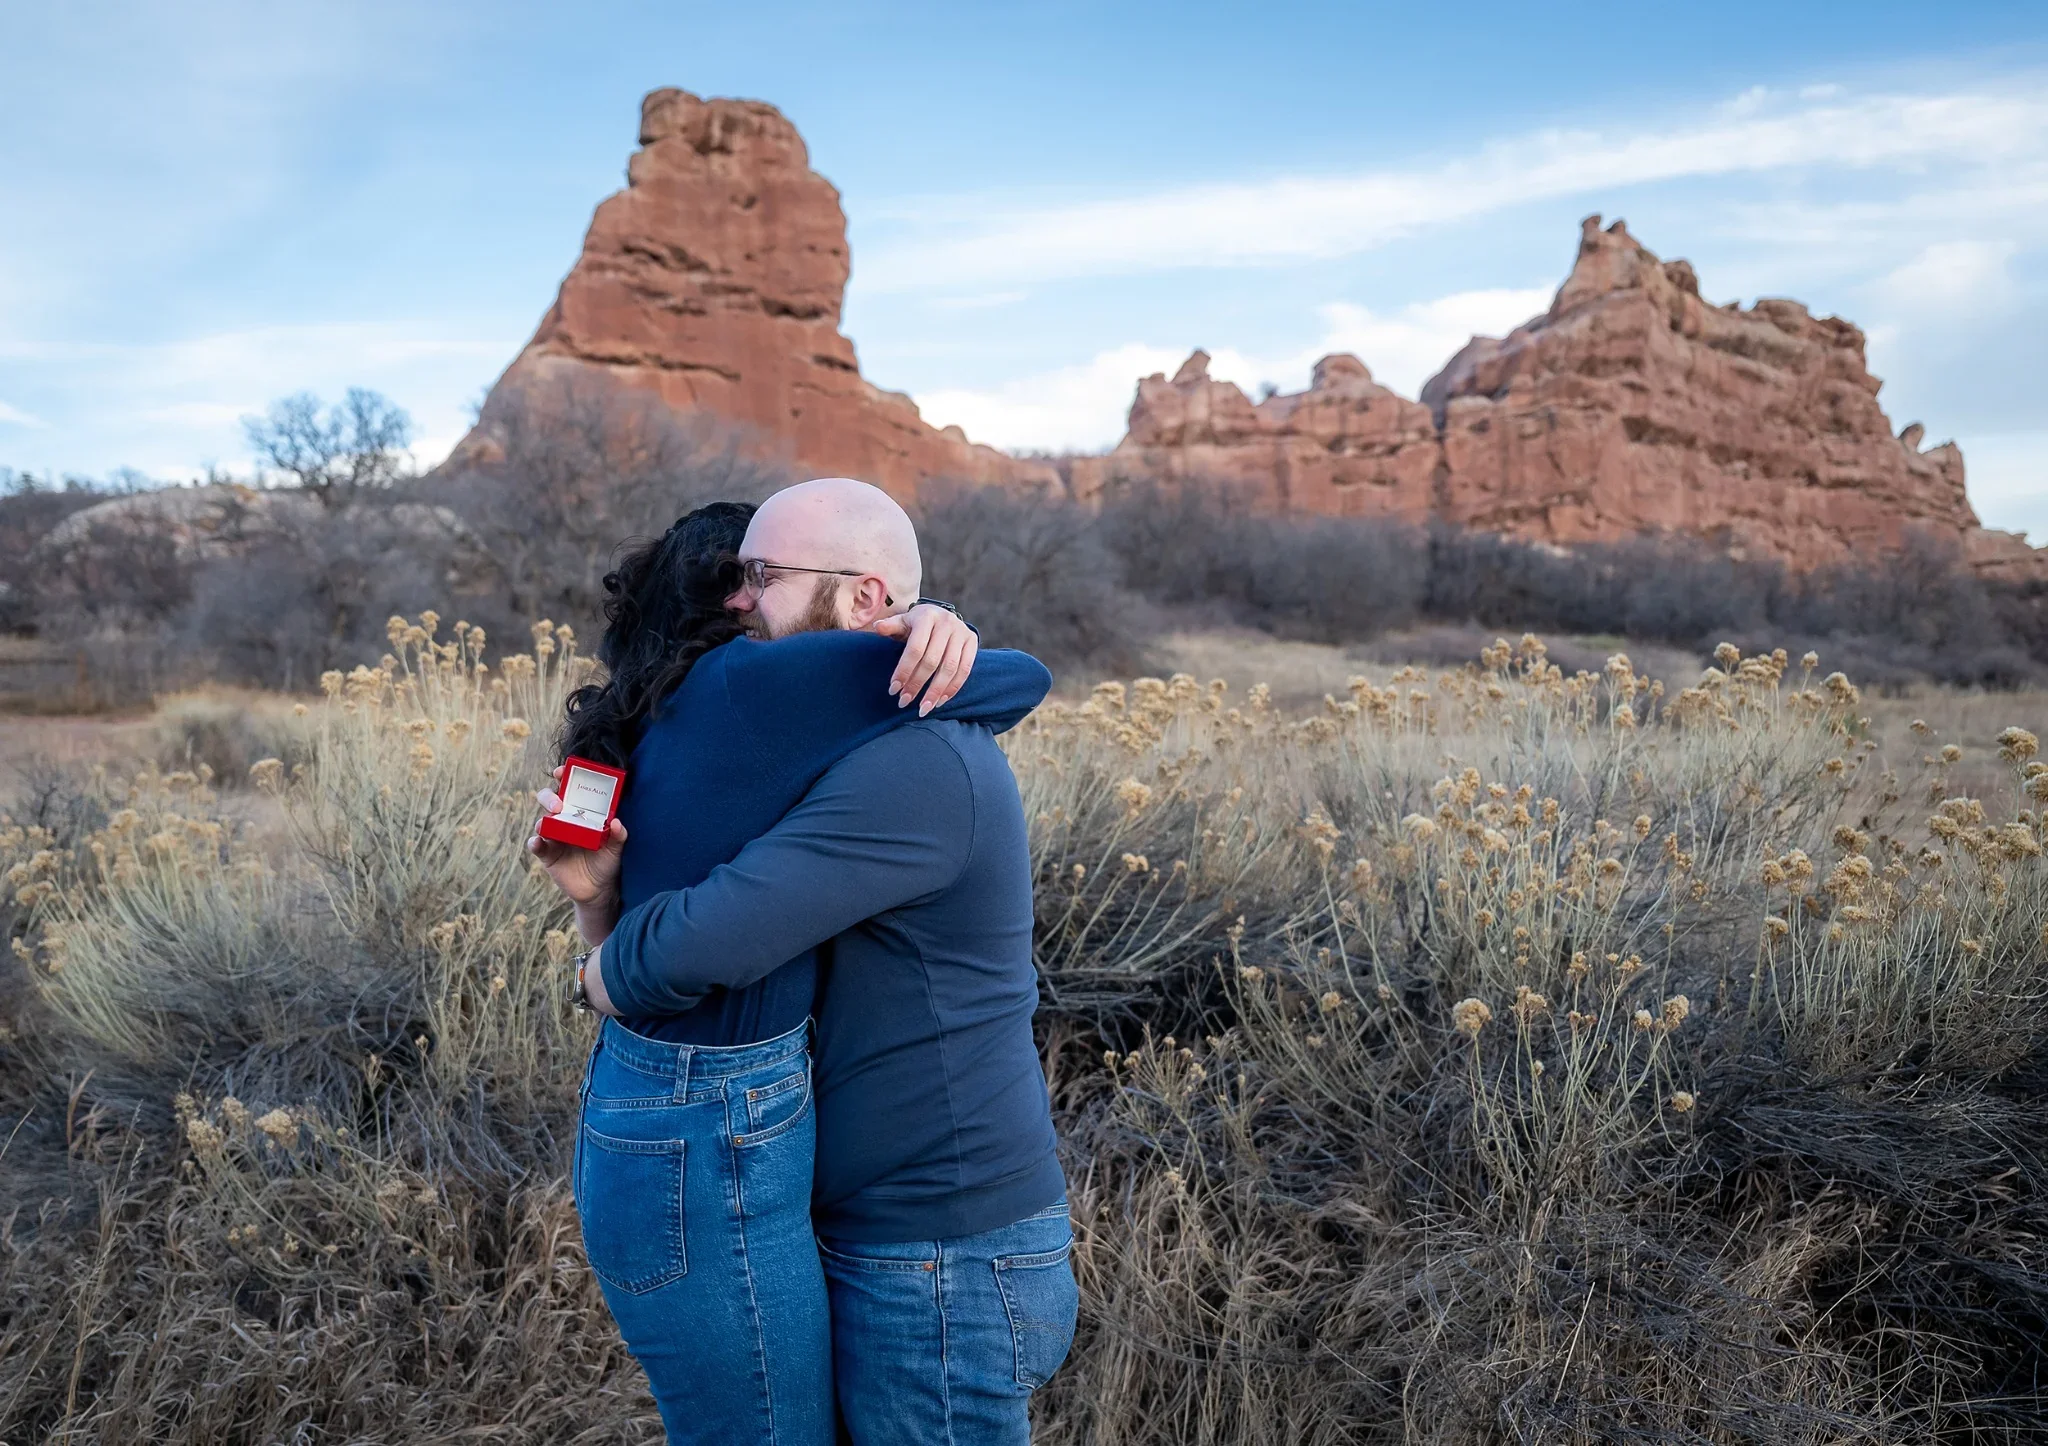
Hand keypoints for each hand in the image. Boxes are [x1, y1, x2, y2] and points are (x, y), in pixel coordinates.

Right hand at [526, 765, 626, 908]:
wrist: (598, 889)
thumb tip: (616, 822)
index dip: (563, 777)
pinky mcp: (547, 854)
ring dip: (543, 820)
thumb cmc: (607, 861)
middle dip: (550, 797)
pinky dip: (534, 842)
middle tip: (559, 804)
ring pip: (541, 821)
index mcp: (581, 813)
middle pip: (549, 801)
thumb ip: (618, 835)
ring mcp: (554, 837)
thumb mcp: (616, 848)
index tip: (561, 771)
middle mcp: (564, 821)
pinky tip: (538, 842)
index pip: (569, 790)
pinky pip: (536, 845)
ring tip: (548, 823)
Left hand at [872, 604, 977, 715]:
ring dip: (936, 692)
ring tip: (923, 709)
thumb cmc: (915, 624)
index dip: (904, 671)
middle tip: (904, 702)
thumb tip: (878, 627)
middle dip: (917, 684)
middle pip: (932, 660)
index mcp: (926, 616)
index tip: (894, 690)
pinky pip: (965, 670)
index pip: (915, 649)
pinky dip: (952, 688)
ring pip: (950, 668)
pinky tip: (939, 701)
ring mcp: (962, 632)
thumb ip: (890, 626)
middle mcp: (947, 622)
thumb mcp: (902, 622)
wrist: (940, 615)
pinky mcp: (972, 641)